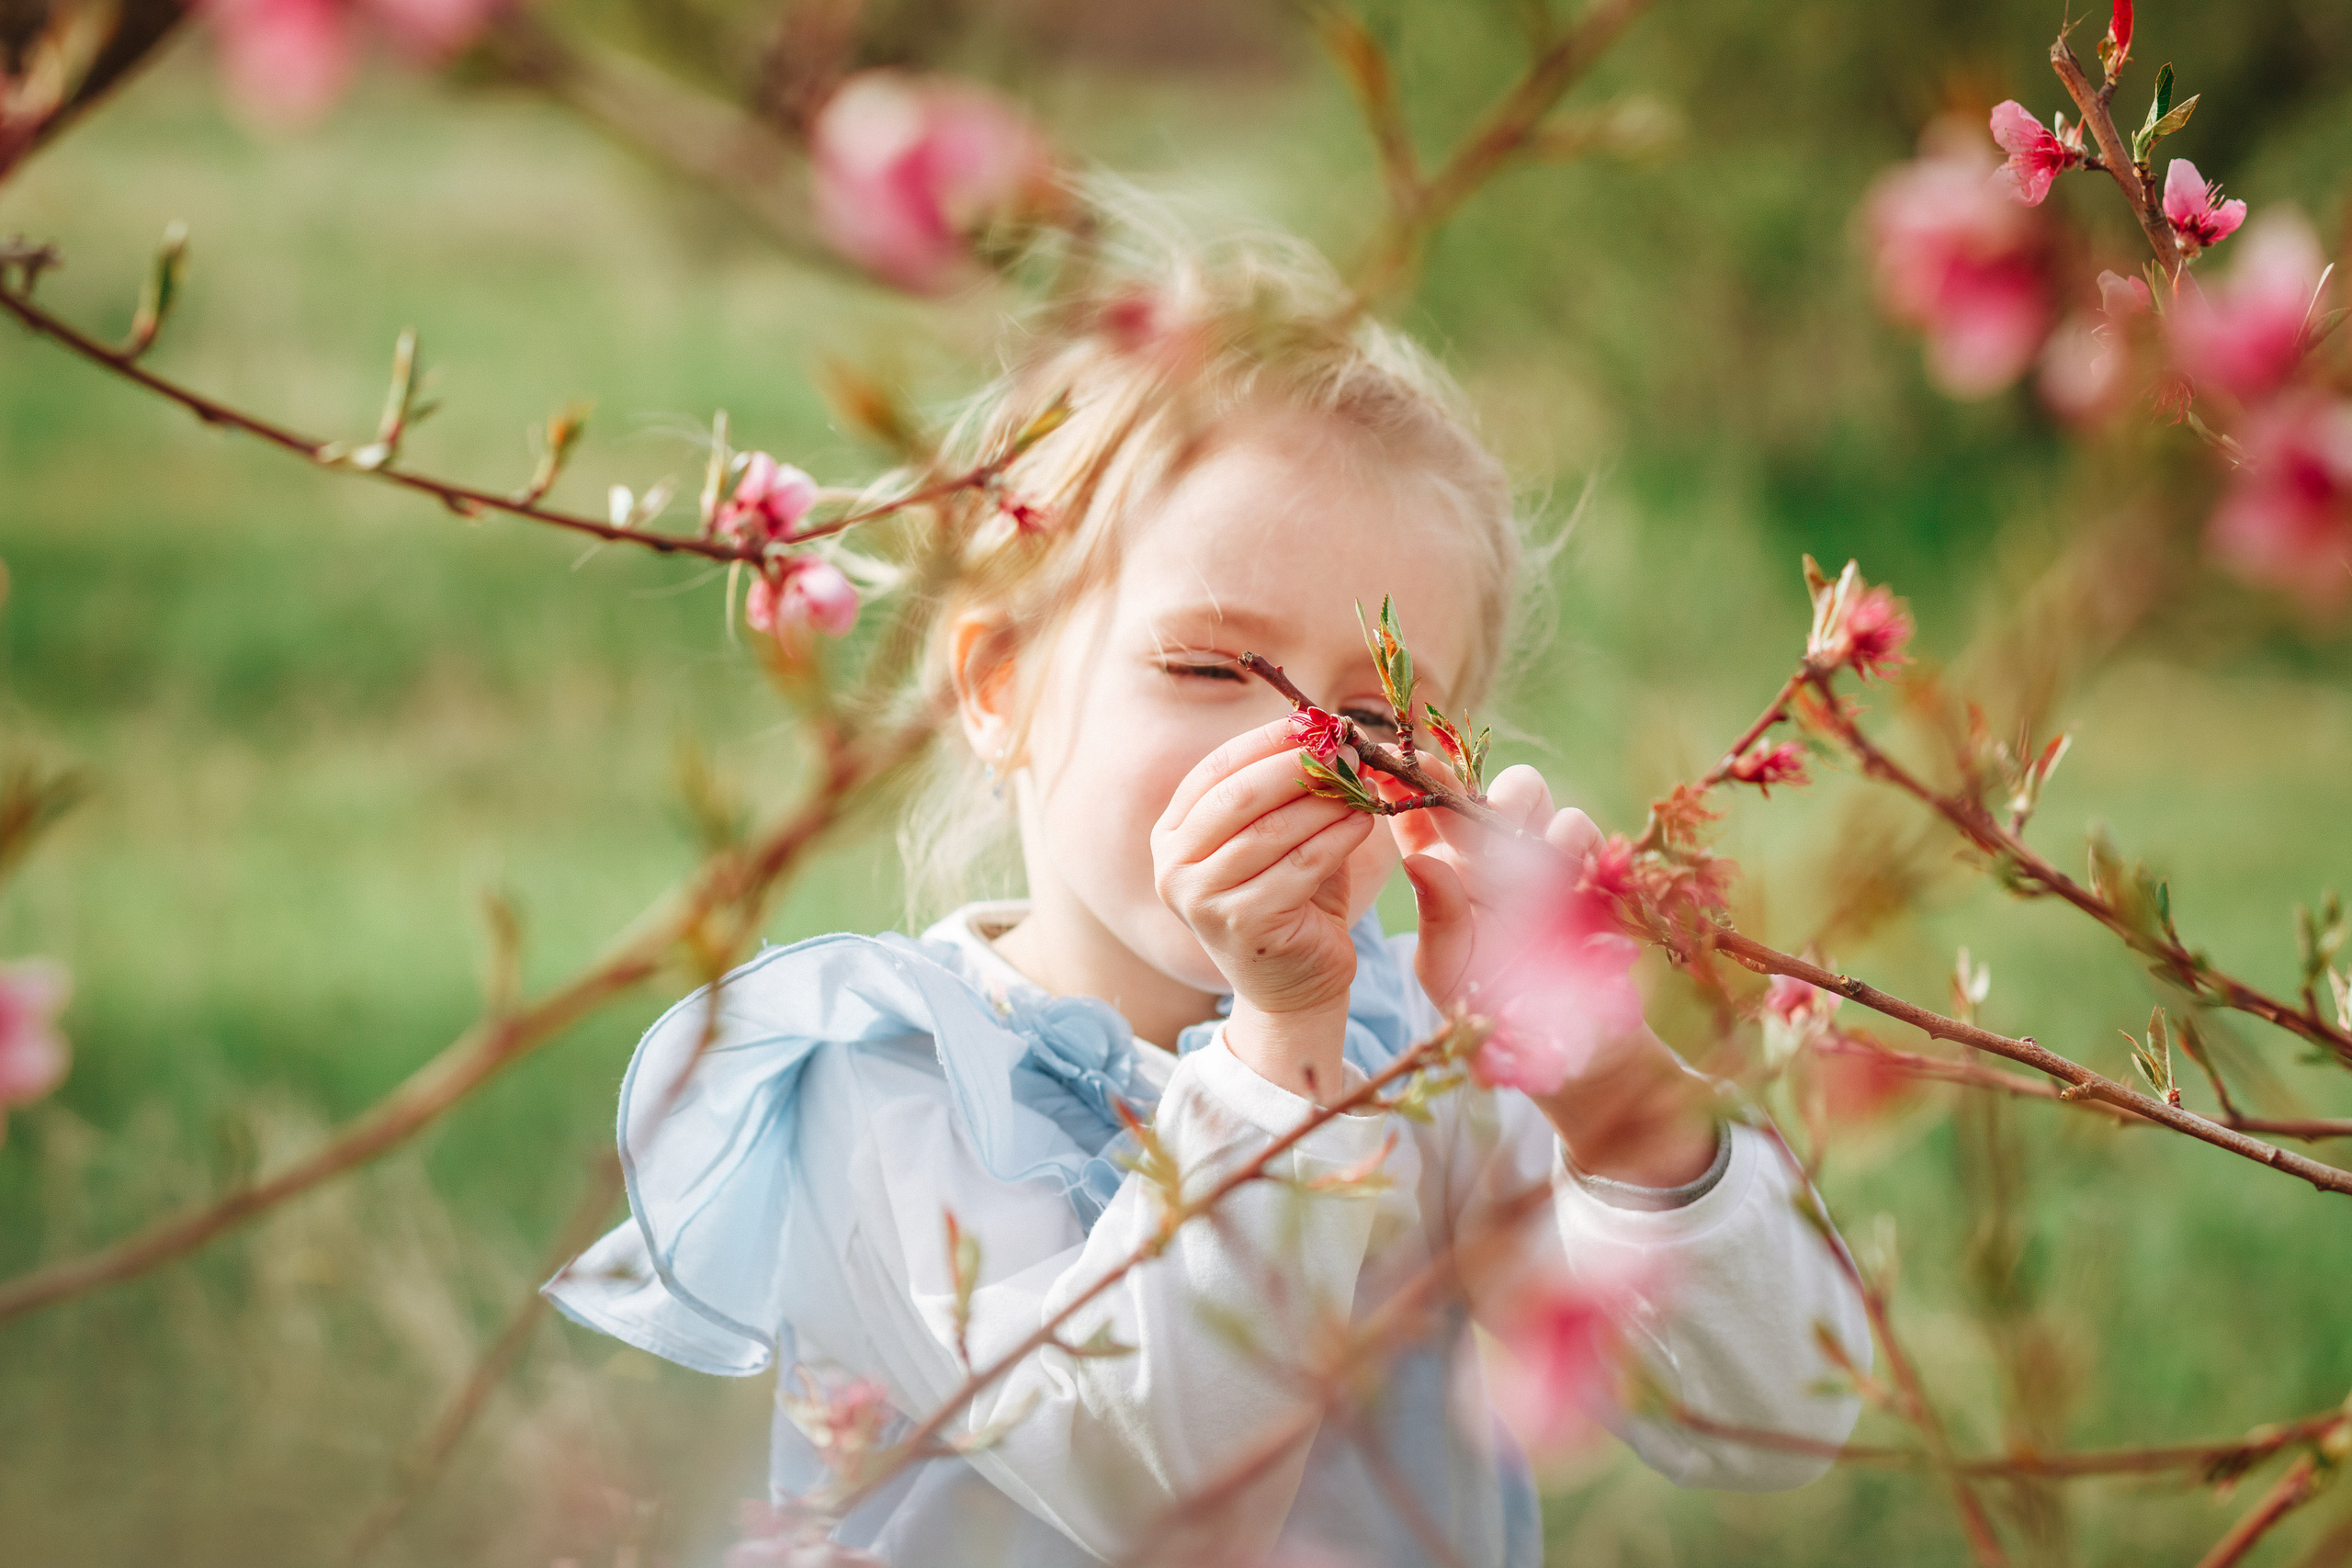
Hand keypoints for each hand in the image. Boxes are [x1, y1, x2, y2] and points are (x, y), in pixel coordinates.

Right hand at [1153, 717, 1373, 1098]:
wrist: (1292, 987)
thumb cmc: (1287, 900)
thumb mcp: (1274, 839)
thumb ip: (1284, 792)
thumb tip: (1322, 729)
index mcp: (1171, 836)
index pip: (1215, 770)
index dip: (1265, 741)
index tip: (1314, 721)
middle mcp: (1173, 867)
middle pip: (1239, 795)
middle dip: (1297, 764)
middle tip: (1345, 745)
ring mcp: (1202, 899)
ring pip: (1274, 829)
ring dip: (1326, 799)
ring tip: (1364, 782)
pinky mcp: (1244, 924)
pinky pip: (1302, 864)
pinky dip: (1339, 836)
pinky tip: (1366, 820)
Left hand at [1384, 763, 1600, 1018]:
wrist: (1558, 1040)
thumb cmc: (1485, 1001)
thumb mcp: (1447, 968)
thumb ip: (1436, 917)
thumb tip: (1420, 862)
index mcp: (1440, 868)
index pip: (1418, 812)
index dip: (1408, 785)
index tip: (1397, 768)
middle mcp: (1484, 850)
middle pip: (1473, 786)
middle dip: (1470, 788)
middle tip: (1471, 817)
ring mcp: (1534, 851)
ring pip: (1527, 788)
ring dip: (1520, 810)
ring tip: (1520, 858)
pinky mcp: (1581, 863)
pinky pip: (1576, 825)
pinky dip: (1569, 840)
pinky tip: (1563, 877)